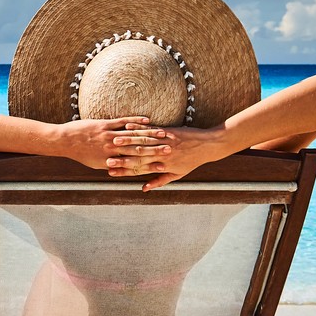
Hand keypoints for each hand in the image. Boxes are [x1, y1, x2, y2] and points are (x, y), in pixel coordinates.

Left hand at [57, 116, 168, 171]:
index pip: (135, 164)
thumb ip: (112, 166)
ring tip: (164, 134)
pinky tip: (146, 120)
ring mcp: (109, 136)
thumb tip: (123, 169)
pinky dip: (135, 121)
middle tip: (170, 149)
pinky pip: (123, 122)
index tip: (164, 165)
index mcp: (112, 161)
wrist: (65, 141)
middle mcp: (112, 150)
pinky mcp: (105, 125)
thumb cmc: (81, 154)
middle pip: (137, 150)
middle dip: (155, 149)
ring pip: (132, 136)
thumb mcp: (97, 164)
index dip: (150, 165)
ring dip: (149, 134)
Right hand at [105, 126, 229, 190]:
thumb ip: (159, 181)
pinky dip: (139, 129)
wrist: (208, 146)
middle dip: (122, 159)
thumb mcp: (177, 174)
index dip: (125, 171)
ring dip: (127, 142)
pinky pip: (151, 131)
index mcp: (163, 167)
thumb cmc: (192, 161)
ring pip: (143, 143)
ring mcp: (164, 143)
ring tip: (113, 142)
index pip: (140, 170)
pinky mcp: (168, 132)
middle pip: (139, 158)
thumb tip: (144, 188)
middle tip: (106, 159)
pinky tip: (128, 127)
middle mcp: (162, 156)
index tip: (111, 171)